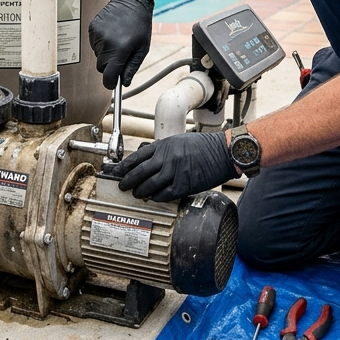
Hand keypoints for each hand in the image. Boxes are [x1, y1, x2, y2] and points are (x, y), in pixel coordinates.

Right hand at [89, 0, 154, 88]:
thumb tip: (124, 82)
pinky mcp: (92, 29)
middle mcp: (106, 44)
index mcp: (120, 50)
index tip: (113, 84)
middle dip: (109, 66)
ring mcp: (97, 35)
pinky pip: (94, 44)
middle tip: (120, 56)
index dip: (111, 83)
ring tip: (117, 40)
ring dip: (105, 53)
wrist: (131, 0)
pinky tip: (111, 33)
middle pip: (101, 67)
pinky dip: (101, 43)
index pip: (108, 76)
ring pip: (97, 56)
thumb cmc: (140, 24)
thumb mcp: (142, 48)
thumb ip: (132, 67)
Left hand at [112, 131, 238, 201]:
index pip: (136, 157)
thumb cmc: (202, 146)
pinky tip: (153, 197)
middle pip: (139, 173)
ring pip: (149, 185)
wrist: (222, 152)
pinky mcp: (184, 185)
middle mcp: (166, 159)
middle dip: (127, 181)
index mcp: (163, 146)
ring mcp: (174, 173)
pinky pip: (164, 194)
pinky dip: (156, 197)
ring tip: (136, 193)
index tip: (116, 172)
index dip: (123, 167)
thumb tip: (146, 162)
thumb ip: (161, 151)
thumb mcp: (177, 141)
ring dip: (140, 191)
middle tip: (122, 186)